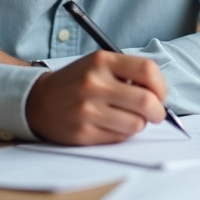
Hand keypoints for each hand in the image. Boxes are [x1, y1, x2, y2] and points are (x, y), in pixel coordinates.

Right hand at [25, 50, 167, 144]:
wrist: (38, 101)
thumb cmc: (78, 82)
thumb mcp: (100, 65)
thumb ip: (129, 73)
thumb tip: (160, 95)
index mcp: (102, 61)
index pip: (148, 71)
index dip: (161, 86)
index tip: (159, 95)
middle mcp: (94, 84)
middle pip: (146, 101)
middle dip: (157, 112)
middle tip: (154, 114)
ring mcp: (87, 110)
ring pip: (136, 124)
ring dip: (138, 124)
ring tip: (127, 118)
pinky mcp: (83, 133)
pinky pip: (119, 138)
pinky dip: (122, 134)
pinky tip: (110, 125)